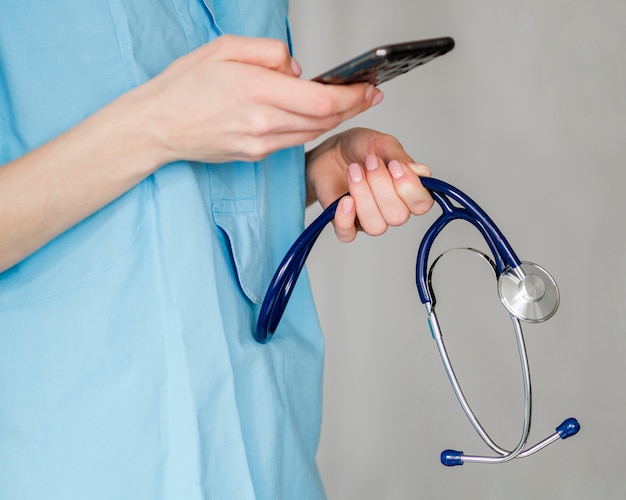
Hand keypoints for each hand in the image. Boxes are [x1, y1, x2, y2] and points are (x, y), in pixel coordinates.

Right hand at [127, 35, 383, 164]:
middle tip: (369, 95)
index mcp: (256, 90)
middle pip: (324, 120)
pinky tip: (312, 115)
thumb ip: (269, 52)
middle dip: (352, 107)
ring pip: (312, 133)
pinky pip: (292, 142)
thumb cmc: (183, 86)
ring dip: (333, 119)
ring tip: (346, 103)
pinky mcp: (254, 156)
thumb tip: (298, 69)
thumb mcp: (224, 48)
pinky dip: (309, 128)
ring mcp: (259, 144)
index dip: (352, 96)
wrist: (156, 126)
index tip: (369, 89)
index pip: (321, 99)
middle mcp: (262, 122)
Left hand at [305, 127, 433, 241]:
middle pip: (398, 216)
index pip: (422, 204)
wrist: (331, 150)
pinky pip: (347, 234)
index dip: (411, 189)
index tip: (395, 166)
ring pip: (375, 226)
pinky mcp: (345, 223)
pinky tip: (345, 199)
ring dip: (364, 196)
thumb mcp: (382, 144)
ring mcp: (368, 219)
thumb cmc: (360, 148)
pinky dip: (345, 218)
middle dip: (382, 186)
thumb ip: (401, 158)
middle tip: (370, 162)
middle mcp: (391, 209)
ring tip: (354, 171)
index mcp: (407, 192)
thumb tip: (422, 173)